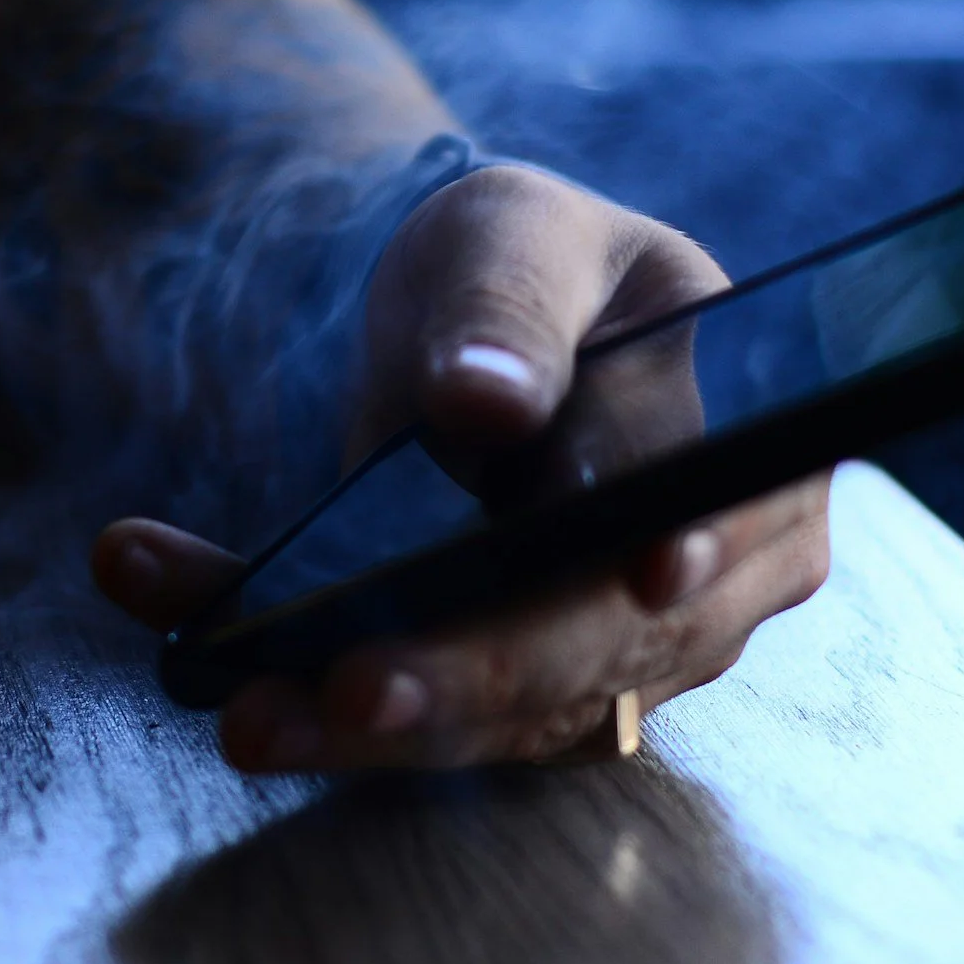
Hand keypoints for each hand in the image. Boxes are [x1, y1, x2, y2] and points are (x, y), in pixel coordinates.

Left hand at [94, 164, 831, 771]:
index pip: (719, 501)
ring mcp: (627, 651)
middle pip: (605, 645)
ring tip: (245, 709)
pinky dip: (311, 701)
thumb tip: (488, 401)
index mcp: (755, 436)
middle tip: (349, 688)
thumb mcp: (511, 236)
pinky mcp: (524, 695)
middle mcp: (719, 569)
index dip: (682, 550)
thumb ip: (507, 310)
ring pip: (510, 716)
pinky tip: (208, 665)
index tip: (642, 574)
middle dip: (473, 674)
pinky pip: (425, 719)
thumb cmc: (523, 264)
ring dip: (368, 727)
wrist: (470, 333)